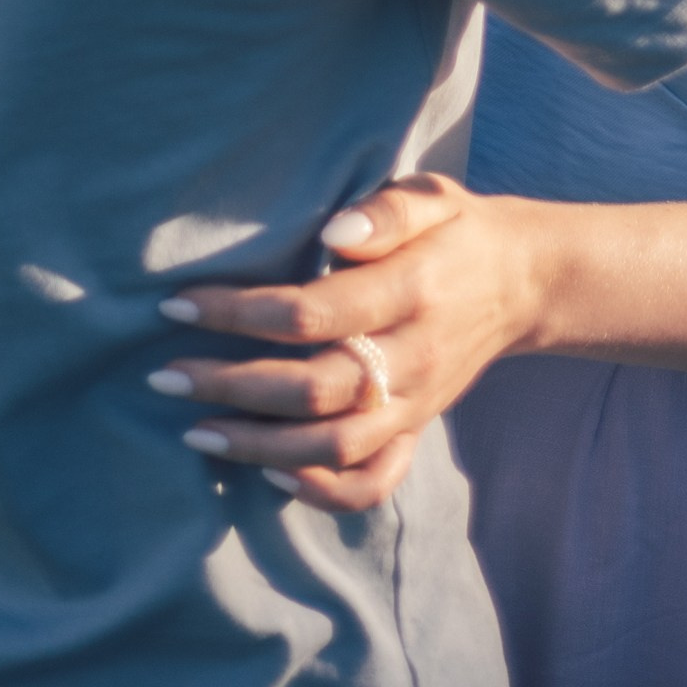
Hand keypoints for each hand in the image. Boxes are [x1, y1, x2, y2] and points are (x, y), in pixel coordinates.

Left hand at [146, 174, 539, 512]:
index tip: (178, 304)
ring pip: (333, 444)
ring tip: (194, 431)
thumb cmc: (454, 230)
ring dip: (258, 446)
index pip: (311, 313)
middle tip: (165, 377)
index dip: (239, 312)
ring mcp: (416, 403)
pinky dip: (321, 491)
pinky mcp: (416, 429)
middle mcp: (412, 357)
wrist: (521, 281)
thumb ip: (385, 212)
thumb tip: (331, 234)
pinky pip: (372, 481)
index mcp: (411, 290)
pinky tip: (269, 478)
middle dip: (230, 385)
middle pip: (314, 387)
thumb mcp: (430, 196)